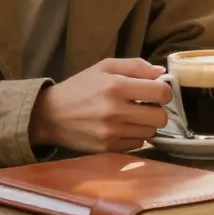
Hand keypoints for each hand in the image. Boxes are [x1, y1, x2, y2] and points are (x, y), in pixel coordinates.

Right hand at [28, 58, 172, 153]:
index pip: (161, 93)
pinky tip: (123, 127)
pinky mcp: (107, 148)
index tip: (155, 91)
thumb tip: (161, 72)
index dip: (163, 91)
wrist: (50, 115)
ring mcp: (111, 132)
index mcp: (116, 86)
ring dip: (146, 124)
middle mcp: (115, 110)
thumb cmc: (80, 87)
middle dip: (158, 110)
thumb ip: (135, 66)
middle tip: (146, 105)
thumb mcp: (105, 67)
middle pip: (160, 117)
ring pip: (150, 132)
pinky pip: (137, 144)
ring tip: (132, 116)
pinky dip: (134, 136)